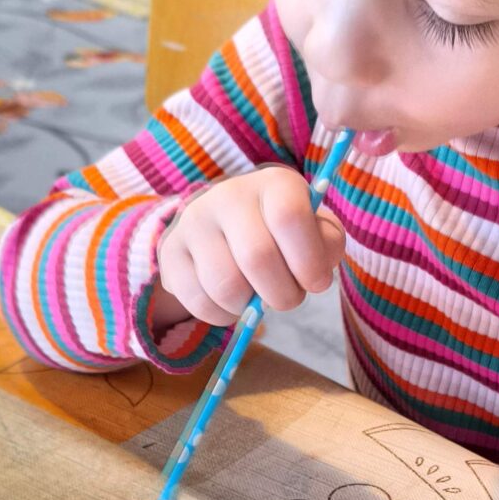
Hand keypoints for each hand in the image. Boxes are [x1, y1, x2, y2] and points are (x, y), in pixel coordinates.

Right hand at [156, 167, 345, 327]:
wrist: (226, 226)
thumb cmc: (282, 234)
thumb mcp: (314, 231)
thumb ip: (327, 245)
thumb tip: (315, 274)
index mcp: (274, 184)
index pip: (290, 218)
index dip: (308, 261)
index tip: (316, 282)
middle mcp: (228, 194)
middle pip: (257, 258)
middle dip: (282, 294)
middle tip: (287, 297)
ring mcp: (194, 221)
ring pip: (226, 286)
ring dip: (250, 308)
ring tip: (256, 297)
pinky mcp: (171, 252)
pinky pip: (199, 302)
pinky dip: (222, 315)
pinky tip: (231, 301)